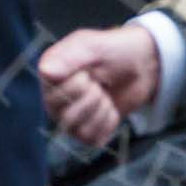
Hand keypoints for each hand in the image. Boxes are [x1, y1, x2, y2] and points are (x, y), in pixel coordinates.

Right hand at [39, 23, 161, 143]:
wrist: (140, 64)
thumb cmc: (114, 50)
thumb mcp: (94, 46)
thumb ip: (70, 56)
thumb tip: (45, 70)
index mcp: (49, 75)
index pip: (55, 94)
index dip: (79, 83)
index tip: (87, 70)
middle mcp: (53, 98)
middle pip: (68, 116)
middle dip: (93, 97)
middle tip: (99, 82)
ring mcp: (67, 117)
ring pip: (80, 130)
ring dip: (102, 109)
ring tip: (105, 92)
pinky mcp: (84, 131)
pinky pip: (93, 139)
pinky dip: (108, 121)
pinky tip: (109, 106)